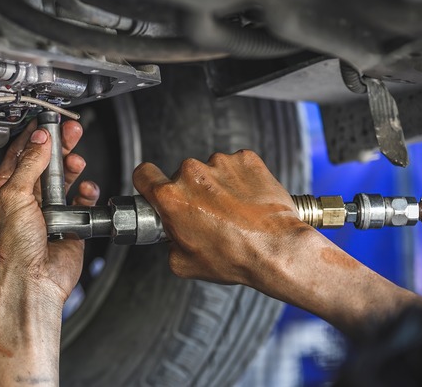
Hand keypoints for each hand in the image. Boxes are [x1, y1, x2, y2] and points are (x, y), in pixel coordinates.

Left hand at [0, 119, 98, 386]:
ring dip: (71, 169)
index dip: (33, 137)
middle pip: (43, 164)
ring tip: (77, 160)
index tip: (47, 122)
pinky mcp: (68, 225)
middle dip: (58, 147)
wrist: (32, 283)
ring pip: (63, 181)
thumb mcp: (14, 197)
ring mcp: (47, 213)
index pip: (18, 155)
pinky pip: (80, 202)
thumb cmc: (12, 251)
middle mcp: (24, 202)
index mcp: (3, 193)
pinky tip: (85, 189)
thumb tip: (38, 140)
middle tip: (71, 132)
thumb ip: (28, 164)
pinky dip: (85, 193)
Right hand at [133, 150, 309, 287]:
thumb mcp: (184, 263)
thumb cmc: (235, 257)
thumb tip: (172, 233)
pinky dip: (240, 179)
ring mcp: (221, 163)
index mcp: (172, 197)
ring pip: (210, 170)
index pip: (143, 174)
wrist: (278, 249)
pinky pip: (236, 166)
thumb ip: (169, 240)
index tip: (155, 188)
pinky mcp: (246, 159)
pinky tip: (248, 201)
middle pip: (181, 176)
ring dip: (217, 186)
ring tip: (235, 211)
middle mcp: (192, 174)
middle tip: (209, 215)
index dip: (147, 182)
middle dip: (192, 193)